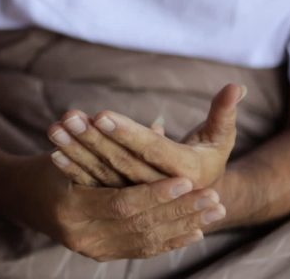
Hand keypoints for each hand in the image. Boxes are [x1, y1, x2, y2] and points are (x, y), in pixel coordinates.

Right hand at [1, 155, 225, 260]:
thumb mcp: (73, 148)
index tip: (187, 181)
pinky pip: (141, 251)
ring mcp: (91, 250)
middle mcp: (81, 236)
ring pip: (146, 241)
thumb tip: (159, 125)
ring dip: (183, 226)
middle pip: (140, 226)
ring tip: (214, 212)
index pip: (122, 203)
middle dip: (180, 212)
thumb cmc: (49, 165)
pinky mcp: (100, 255)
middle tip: (215, 198)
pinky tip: (194, 231)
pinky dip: (169, 242)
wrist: (22, 198)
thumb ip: (113, 143)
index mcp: (71, 208)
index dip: (156, 194)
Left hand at [47, 84, 244, 188]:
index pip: (151, 150)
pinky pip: (93, 184)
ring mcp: (136, 197)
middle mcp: (157, 190)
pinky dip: (73, 169)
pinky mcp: (119, 200)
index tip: (101, 114)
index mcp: (184, 174)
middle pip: (120, 161)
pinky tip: (53, 153)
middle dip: (92, 139)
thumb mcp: (219, 138)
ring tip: (55, 129)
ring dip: (76, 151)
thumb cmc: (207, 159)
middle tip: (68, 117)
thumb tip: (236, 86)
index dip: (126, 133)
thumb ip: (224, 112)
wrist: (195, 202)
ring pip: (102, 173)